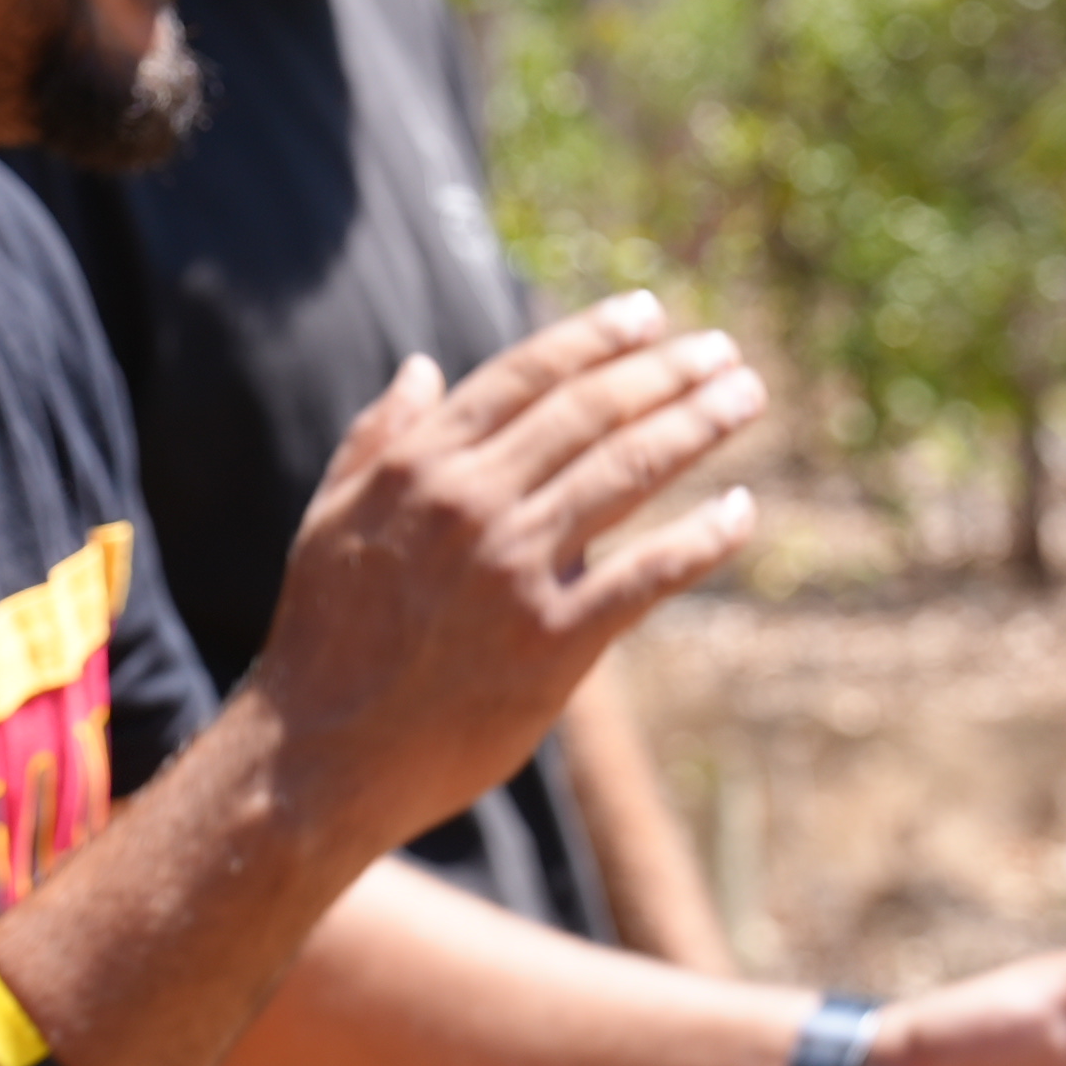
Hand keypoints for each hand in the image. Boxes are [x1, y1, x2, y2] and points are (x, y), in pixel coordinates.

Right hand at [251, 294, 768, 849]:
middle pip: (590, 414)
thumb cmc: (324, 636)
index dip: (595, 338)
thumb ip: (378, 437)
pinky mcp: (552, 643)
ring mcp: (515, 570)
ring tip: (745, 396)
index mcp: (419, 466)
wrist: (320, 751)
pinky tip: (743, 511)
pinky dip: (703, 538)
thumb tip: (424, 365)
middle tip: (721, 350)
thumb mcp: (331, 517)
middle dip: (664, 372)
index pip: (526, 376)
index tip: (649, 314)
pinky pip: (647, 575)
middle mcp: (471, 504)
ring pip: (626, 474)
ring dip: (696, 425)